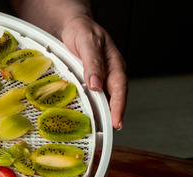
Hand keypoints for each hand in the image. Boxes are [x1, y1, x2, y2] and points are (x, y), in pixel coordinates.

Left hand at [58, 15, 126, 129]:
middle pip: (114, 99)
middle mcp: (110, 74)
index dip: (118, 107)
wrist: (72, 26)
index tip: (116, 122)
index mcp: (114, 64)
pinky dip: (91, 109)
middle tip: (108, 135)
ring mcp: (100, 79)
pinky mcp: (89, 82)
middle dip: (112, 117)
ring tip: (98, 133)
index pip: (119, 88)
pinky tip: (86, 119)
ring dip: (101, 116)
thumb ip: (91, 62)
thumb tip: (96, 84)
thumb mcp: (86, 41)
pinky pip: (92, 98)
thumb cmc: (81, 30)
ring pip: (103, 100)